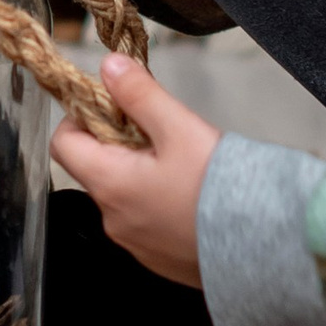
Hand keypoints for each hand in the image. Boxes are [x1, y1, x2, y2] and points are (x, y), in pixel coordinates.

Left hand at [51, 55, 218, 288]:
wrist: (262, 245)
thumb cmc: (219, 187)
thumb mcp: (179, 128)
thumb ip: (140, 94)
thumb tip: (108, 67)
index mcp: (110, 184)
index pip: (63, 144)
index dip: (80, 117)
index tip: (112, 105)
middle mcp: (113, 219)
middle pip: (94, 168)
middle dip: (116, 142)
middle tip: (157, 129)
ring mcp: (134, 243)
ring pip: (121, 195)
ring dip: (137, 172)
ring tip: (181, 161)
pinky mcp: (157, 258)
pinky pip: (143, 221)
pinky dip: (155, 201)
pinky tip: (190, 193)